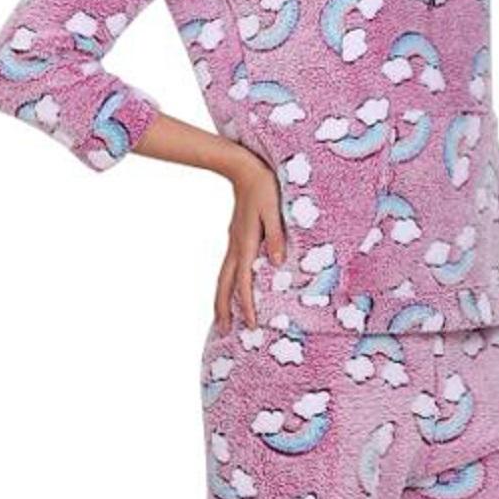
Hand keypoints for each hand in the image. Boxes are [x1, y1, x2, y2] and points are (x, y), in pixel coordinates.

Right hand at [214, 150, 285, 331]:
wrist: (243, 167)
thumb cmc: (264, 187)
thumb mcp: (274, 210)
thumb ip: (275, 235)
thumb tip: (278, 262)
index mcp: (246, 243)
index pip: (244, 282)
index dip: (248, 306)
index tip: (252, 325)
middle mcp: (236, 246)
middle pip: (225, 285)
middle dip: (224, 309)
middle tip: (223, 331)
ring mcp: (233, 242)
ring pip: (223, 277)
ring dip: (221, 299)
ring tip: (220, 317)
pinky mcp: (236, 237)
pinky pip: (228, 267)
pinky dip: (226, 283)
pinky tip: (230, 287)